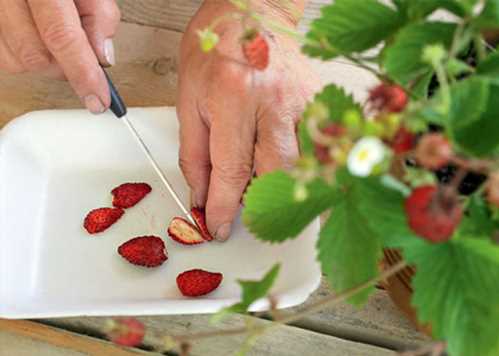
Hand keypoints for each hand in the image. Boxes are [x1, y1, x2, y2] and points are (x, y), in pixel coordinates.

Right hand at [0, 0, 120, 112]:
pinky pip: (2, 57)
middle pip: (35, 56)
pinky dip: (22, 56)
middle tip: (80, 54)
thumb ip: (99, 15)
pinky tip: (34, 37)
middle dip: (65, 67)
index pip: (61, 36)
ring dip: (44, 61)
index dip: (82, 74)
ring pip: (16, 61)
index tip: (98, 99)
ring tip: (53, 35)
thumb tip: (103, 56)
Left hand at [177, 1, 318, 240]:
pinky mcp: (318, 101)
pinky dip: (298, 166)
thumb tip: (201, 194)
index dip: (223, 207)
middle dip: (256, 203)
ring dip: (277, 186)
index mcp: (234, 96)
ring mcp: (303, 100)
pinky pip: (313, 148)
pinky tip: (281, 164)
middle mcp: (274, 100)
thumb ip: (194, 152)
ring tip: (258, 184)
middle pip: (275, 175)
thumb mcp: (188, 99)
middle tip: (240, 207)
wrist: (251, 10)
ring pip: (300, 167)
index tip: (217, 226)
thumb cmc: (214, 48)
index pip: (232, 170)